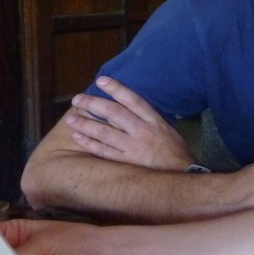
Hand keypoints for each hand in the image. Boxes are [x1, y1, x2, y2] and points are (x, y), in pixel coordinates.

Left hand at [66, 76, 194, 171]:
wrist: (182, 174)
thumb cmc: (175, 150)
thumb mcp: (166, 128)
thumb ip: (148, 119)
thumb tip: (128, 108)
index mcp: (154, 120)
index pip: (133, 99)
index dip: (116, 88)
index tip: (101, 81)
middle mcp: (142, 130)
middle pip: (114, 113)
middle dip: (94, 104)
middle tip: (77, 99)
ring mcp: (133, 147)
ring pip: (105, 132)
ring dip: (86, 124)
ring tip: (71, 118)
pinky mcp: (126, 162)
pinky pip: (104, 152)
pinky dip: (90, 144)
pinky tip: (78, 137)